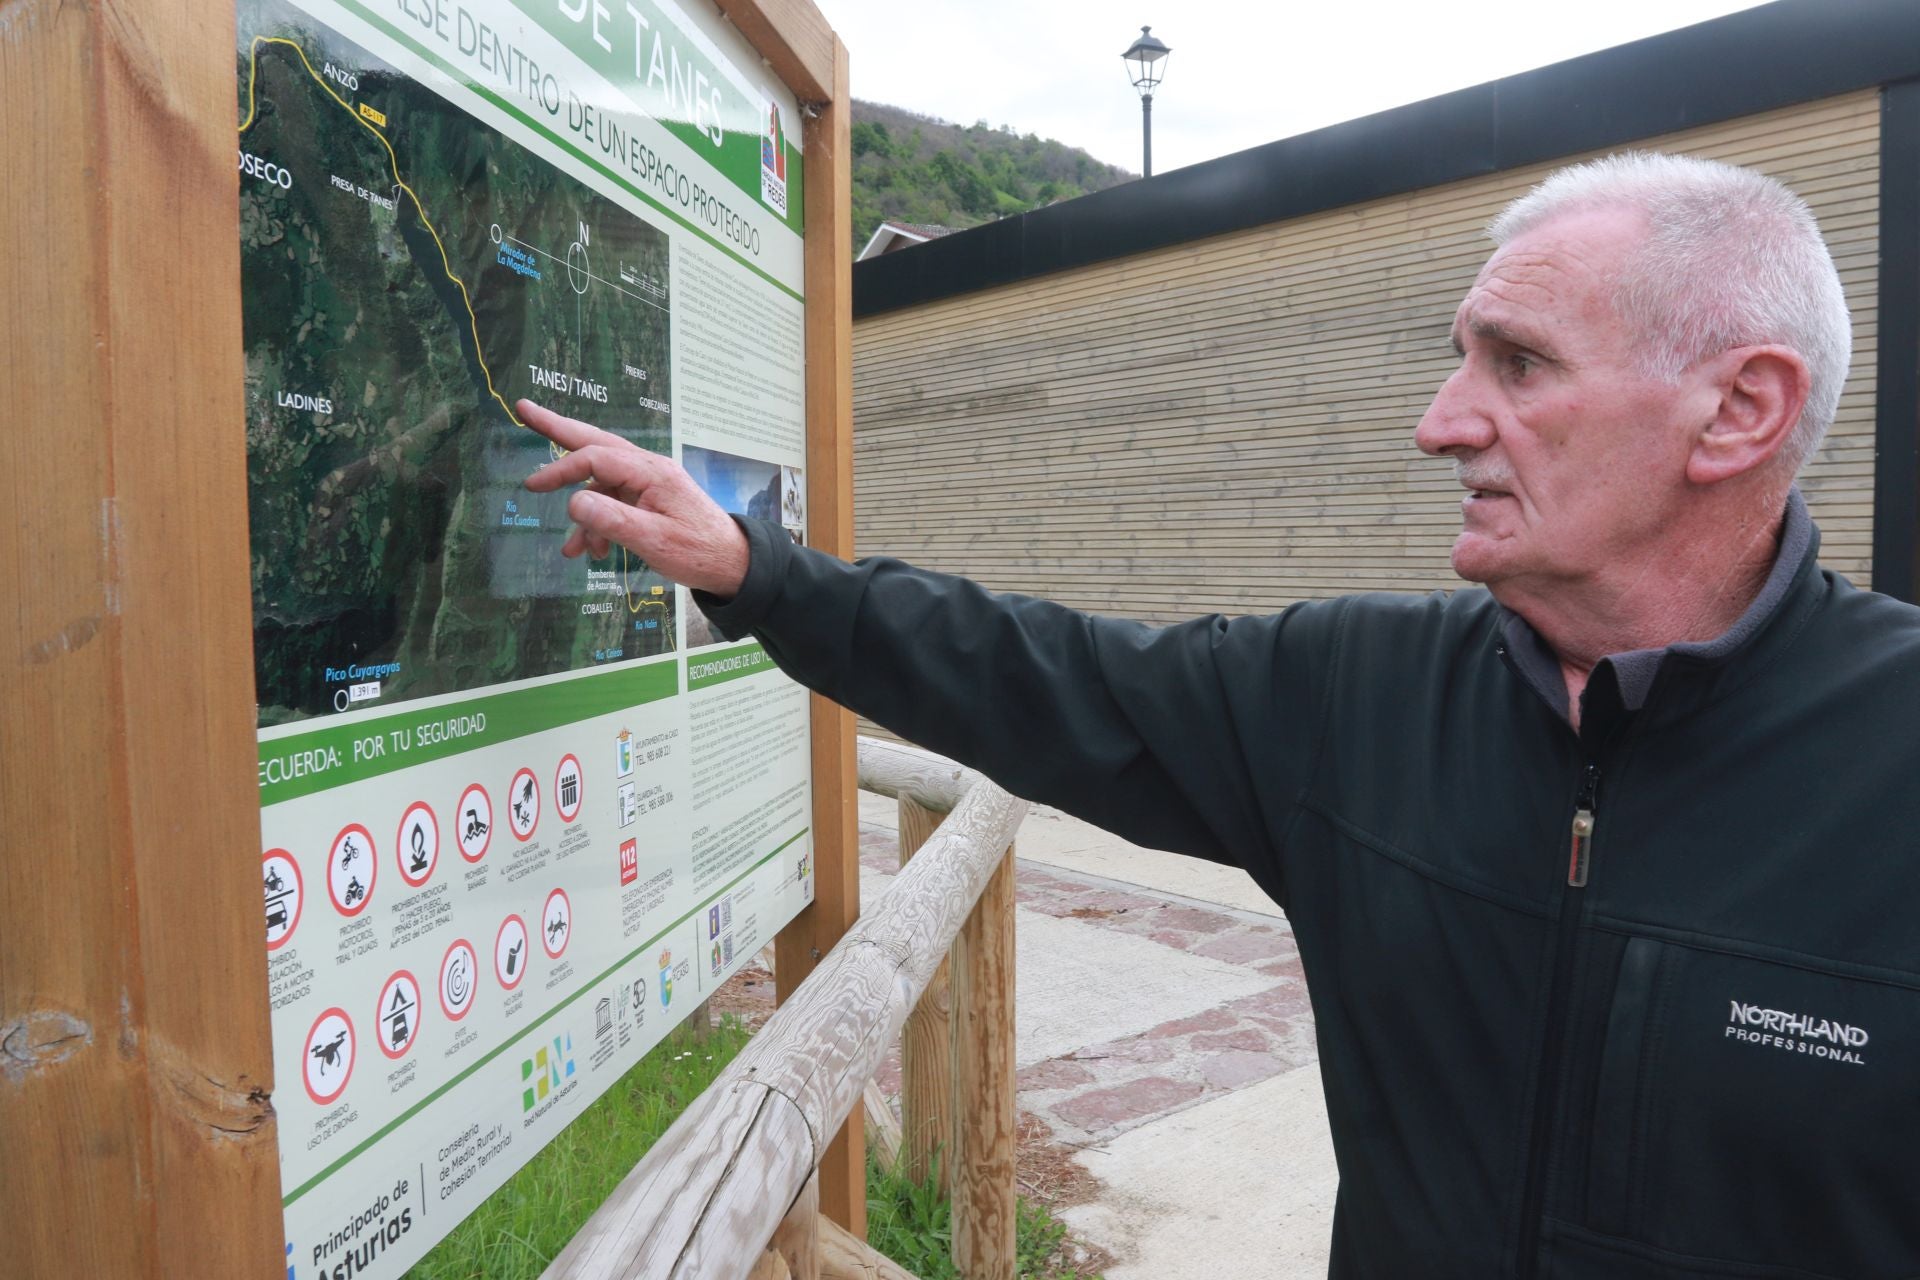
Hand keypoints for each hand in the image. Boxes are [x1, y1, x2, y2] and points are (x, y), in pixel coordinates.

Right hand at [518, 399, 749, 597]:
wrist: (732, 564)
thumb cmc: (699, 551)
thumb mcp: (654, 540)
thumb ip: (613, 521)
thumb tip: (573, 503)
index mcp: (651, 471)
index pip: (596, 458)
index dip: (562, 470)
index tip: (533, 486)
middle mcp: (648, 469)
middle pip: (595, 442)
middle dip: (558, 429)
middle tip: (524, 409)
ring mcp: (647, 483)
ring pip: (600, 485)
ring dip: (583, 516)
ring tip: (573, 551)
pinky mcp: (647, 500)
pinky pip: (611, 504)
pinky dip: (598, 526)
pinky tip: (593, 552)